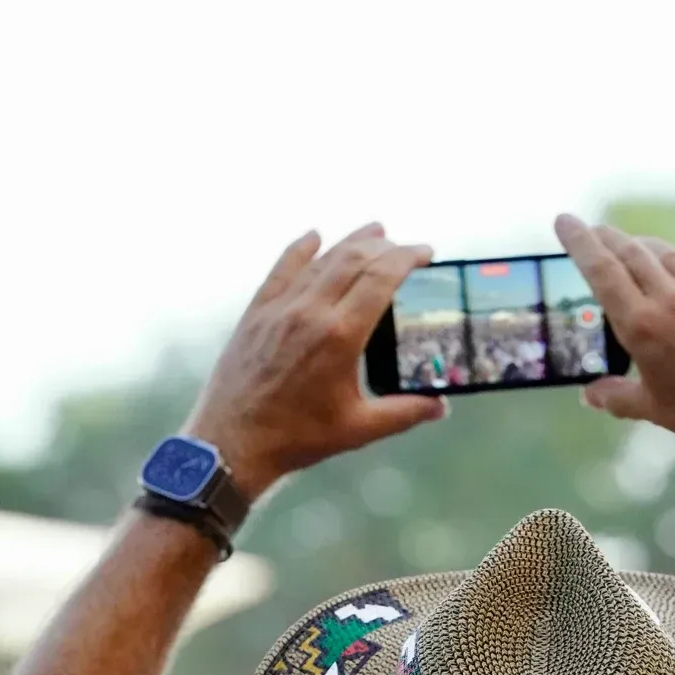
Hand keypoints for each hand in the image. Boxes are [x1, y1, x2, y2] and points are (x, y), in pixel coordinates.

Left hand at [185, 224, 446, 499]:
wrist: (233, 442)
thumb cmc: (297, 438)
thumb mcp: (358, 429)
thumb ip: (403, 413)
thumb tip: (441, 407)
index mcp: (340, 336)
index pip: (380, 278)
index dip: (406, 259)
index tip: (425, 253)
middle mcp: (310, 311)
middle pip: (353, 259)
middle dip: (385, 246)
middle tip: (406, 247)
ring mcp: (280, 307)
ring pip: (321, 259)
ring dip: (350, 241)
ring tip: (374, 231)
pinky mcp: (257, 312)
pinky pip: (282, 268)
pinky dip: (301, 249)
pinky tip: (314, 236)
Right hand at [554, 214, 674, 448]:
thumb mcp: (649, 408)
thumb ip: (614, 396)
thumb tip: (590, 394)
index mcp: (641, 326)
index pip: (601, 270)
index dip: (580, 241)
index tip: (565, 220)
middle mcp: (672, 301)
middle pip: (633, 252)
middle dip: (609, 238)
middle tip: (597, 231)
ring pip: (670, 256)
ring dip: (648, 248)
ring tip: (638, 249)